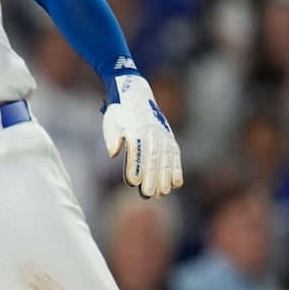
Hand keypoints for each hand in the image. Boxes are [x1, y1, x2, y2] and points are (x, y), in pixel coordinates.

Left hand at [100, 75, 181, 198]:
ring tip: (163, 193)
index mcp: (136, 130)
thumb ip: (112, 137)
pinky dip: (176, 169)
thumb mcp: (111, 120)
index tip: (133, 182)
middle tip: (148, 194)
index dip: (135, 167)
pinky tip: (176, 184)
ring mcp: (163, 136)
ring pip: (165, 159)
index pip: (136, 152)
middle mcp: (151, 133)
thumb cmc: (119, 112)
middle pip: (152, 158)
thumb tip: (113, 153)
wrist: (136, 95)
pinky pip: (175, 155)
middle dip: (151, 177)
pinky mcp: (169, 138)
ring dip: (164, 177)